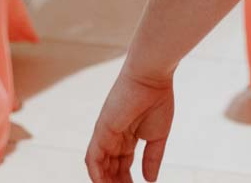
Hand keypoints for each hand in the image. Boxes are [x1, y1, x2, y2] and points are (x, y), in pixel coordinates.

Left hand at [86, 68, 175, 182]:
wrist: (152, 78)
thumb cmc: (157, 100)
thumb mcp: (157, 137)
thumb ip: (152, 159)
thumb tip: (150, 180)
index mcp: (126, 136)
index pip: (122, 165)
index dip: (126, 180)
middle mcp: (113, 136)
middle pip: (110, 168)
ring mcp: (105, 134)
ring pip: (100, 166)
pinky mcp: (101, 130)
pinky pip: (93, 158)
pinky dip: (96, 174)